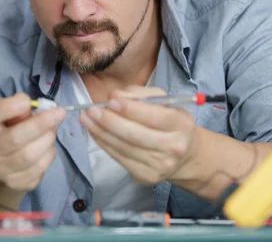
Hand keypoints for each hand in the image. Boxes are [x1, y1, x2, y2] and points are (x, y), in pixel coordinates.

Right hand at [0, 93, 65, 191]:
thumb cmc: (5, 131)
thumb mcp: (5, 116)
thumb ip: (18, 109)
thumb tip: (39, 108)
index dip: (9, 108)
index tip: (28, 102)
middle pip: (15, 138)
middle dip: (41, 124)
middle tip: (60, 113)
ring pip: (30, 155)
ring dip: (47, 139)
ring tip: (52, 131)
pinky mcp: (15, 183)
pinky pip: (39, 168)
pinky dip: (48, 154)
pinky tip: (47, 148)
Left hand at [79, 86, 198, 184]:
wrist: (184, 156)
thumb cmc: (169, 121)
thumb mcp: (163, 101)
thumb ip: (141, 94)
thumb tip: (116, 96)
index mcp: (182, 124)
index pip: (155, 117)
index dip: (131, 109)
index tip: (111, 100)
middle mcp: (174, 147)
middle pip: (136, 135)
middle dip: (110, 122)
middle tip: (91, 110)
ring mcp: (160, 165)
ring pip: (124, 147)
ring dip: (101, 132)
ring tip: (86, 119)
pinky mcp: (147, 177)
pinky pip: (120, 158)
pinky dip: (104, 144)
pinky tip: (94, 132)